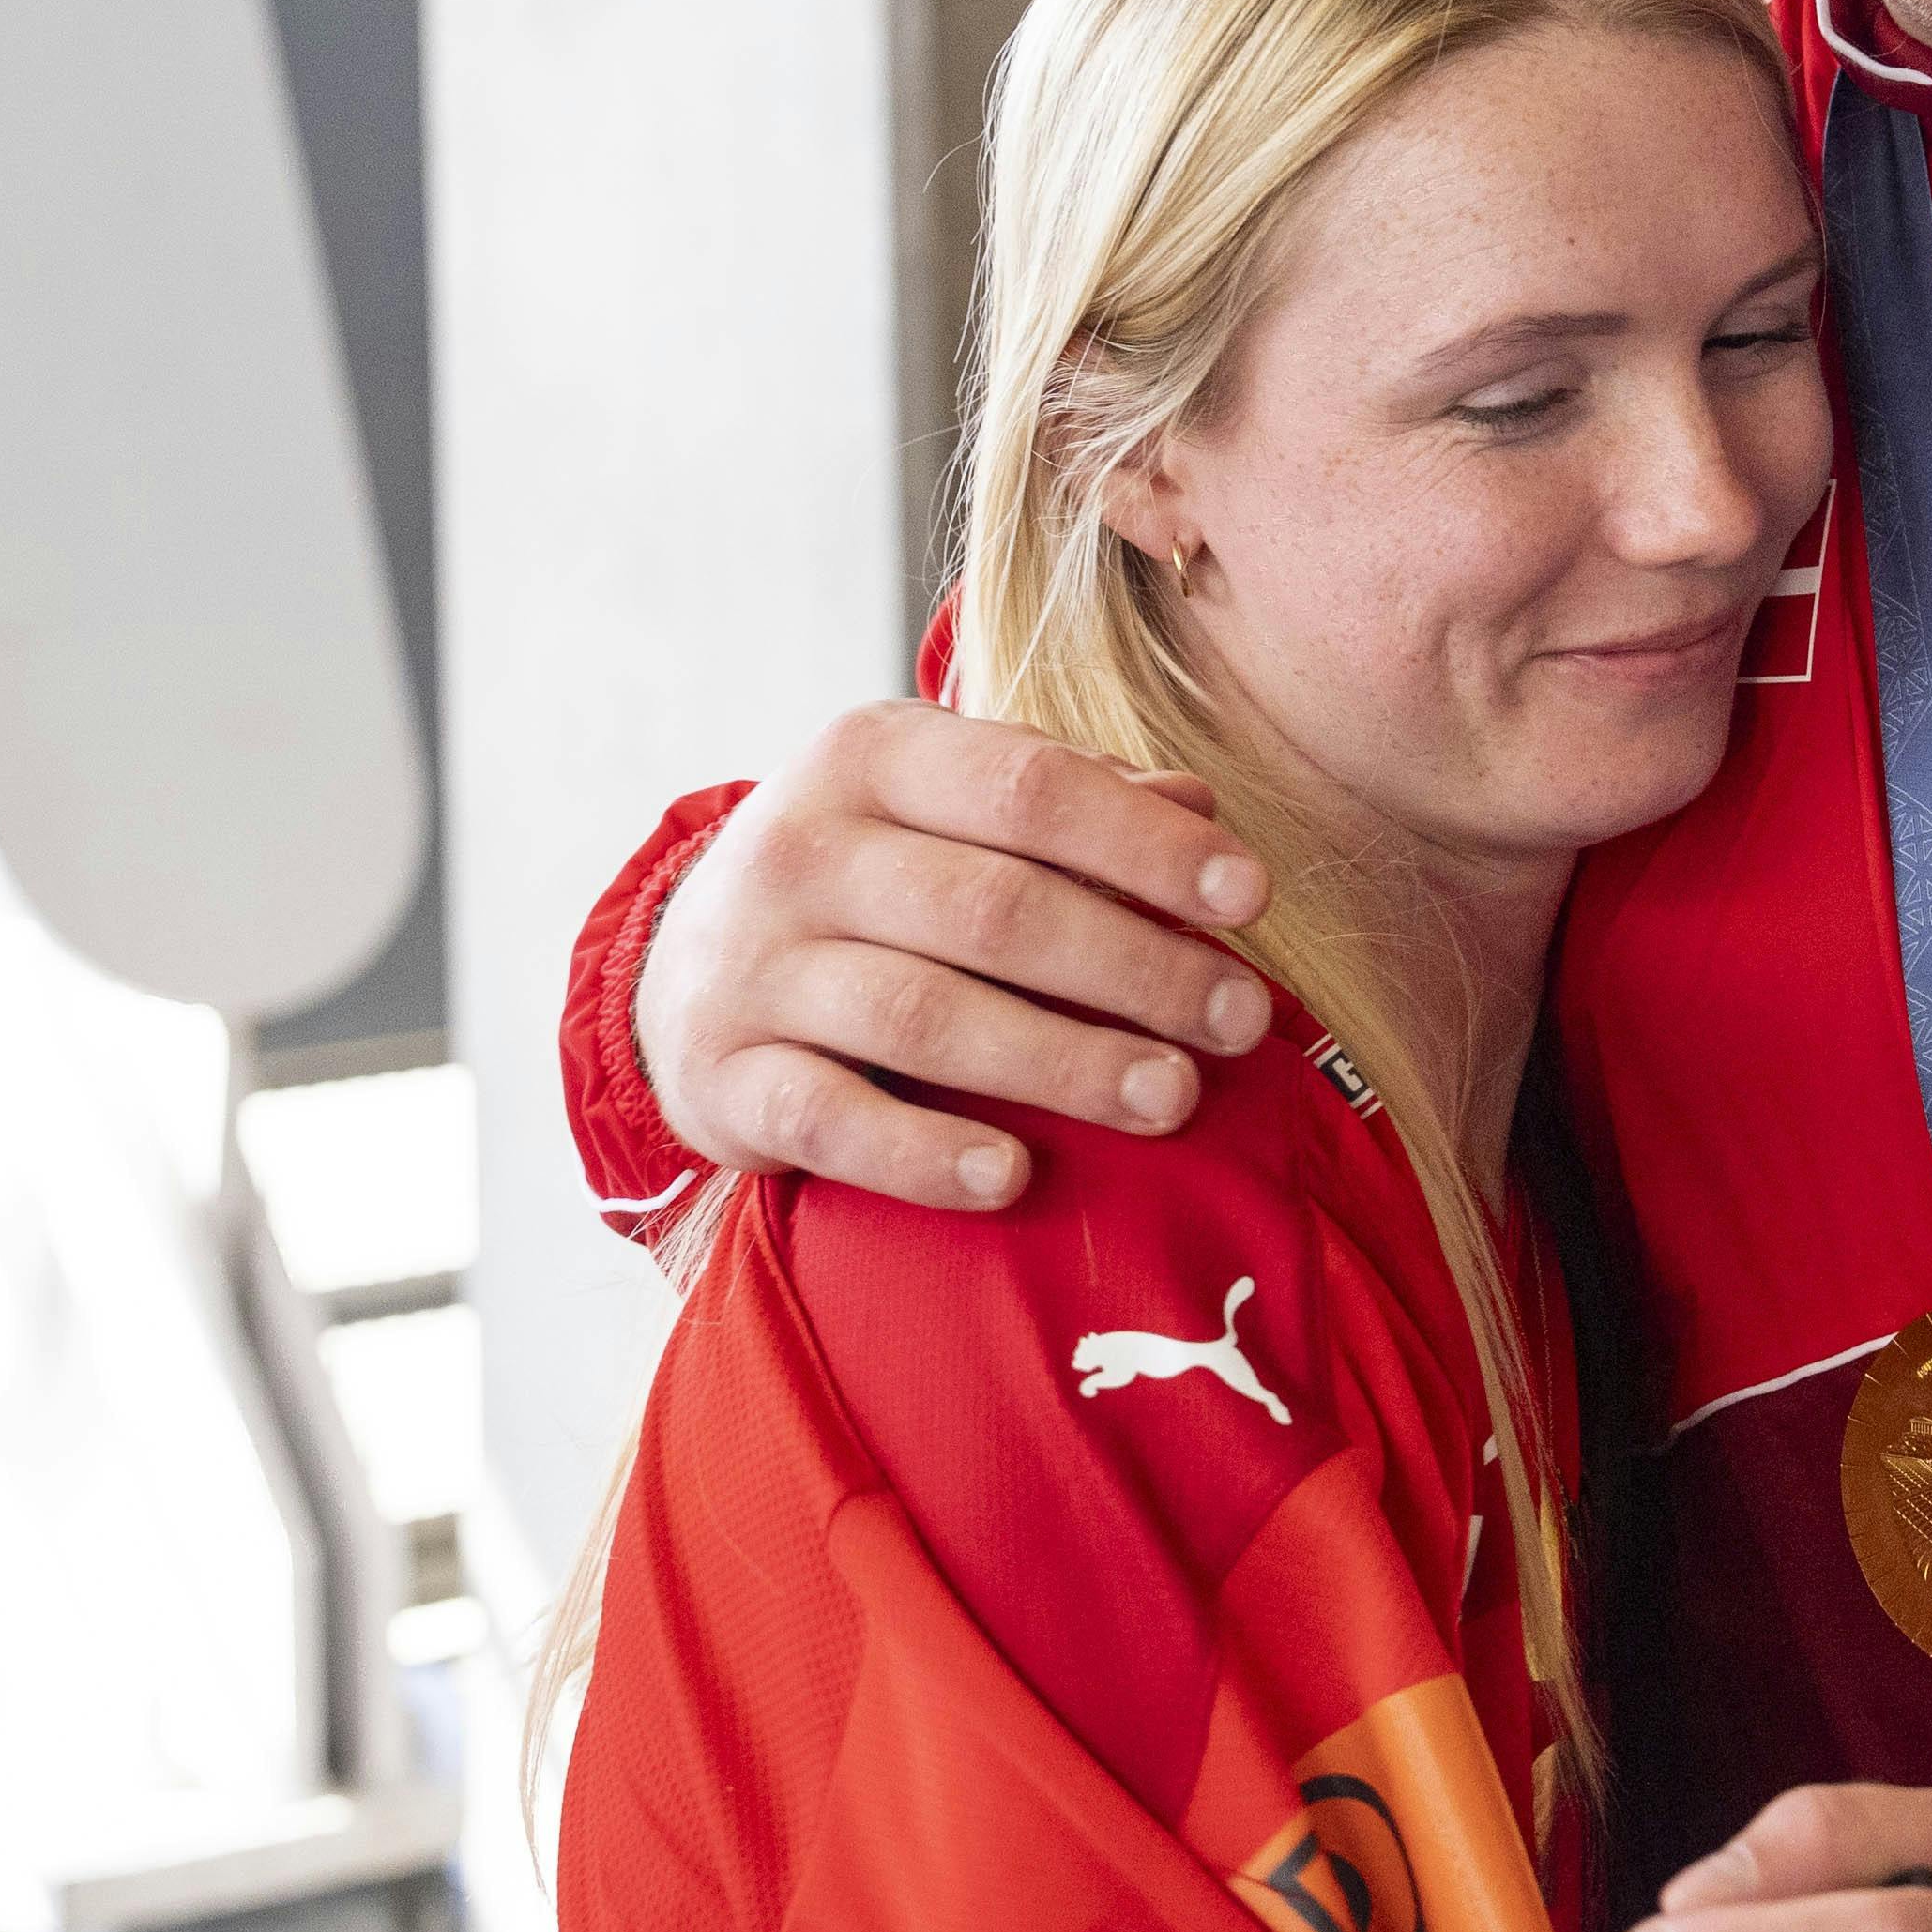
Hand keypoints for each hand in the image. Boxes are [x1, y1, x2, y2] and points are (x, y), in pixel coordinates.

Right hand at [637, 703, 1283, 1209]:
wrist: (680, 969)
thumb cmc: (875, 879)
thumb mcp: (954, 811)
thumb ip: (1072, 803)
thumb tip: (1199, 803)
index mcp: (872, 755)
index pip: (1031, 788)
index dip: (1148, 846)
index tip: (1251, 898)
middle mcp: (801, 848)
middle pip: (996, 909)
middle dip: (1135, 967)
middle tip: (1240, 1020)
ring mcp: (752, 965)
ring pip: (926, 1014)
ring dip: (1063, 1061)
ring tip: (1172, 1097)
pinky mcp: (722, 1077)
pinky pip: (831, 1118)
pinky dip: (923, 1153)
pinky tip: (1012, 1176)